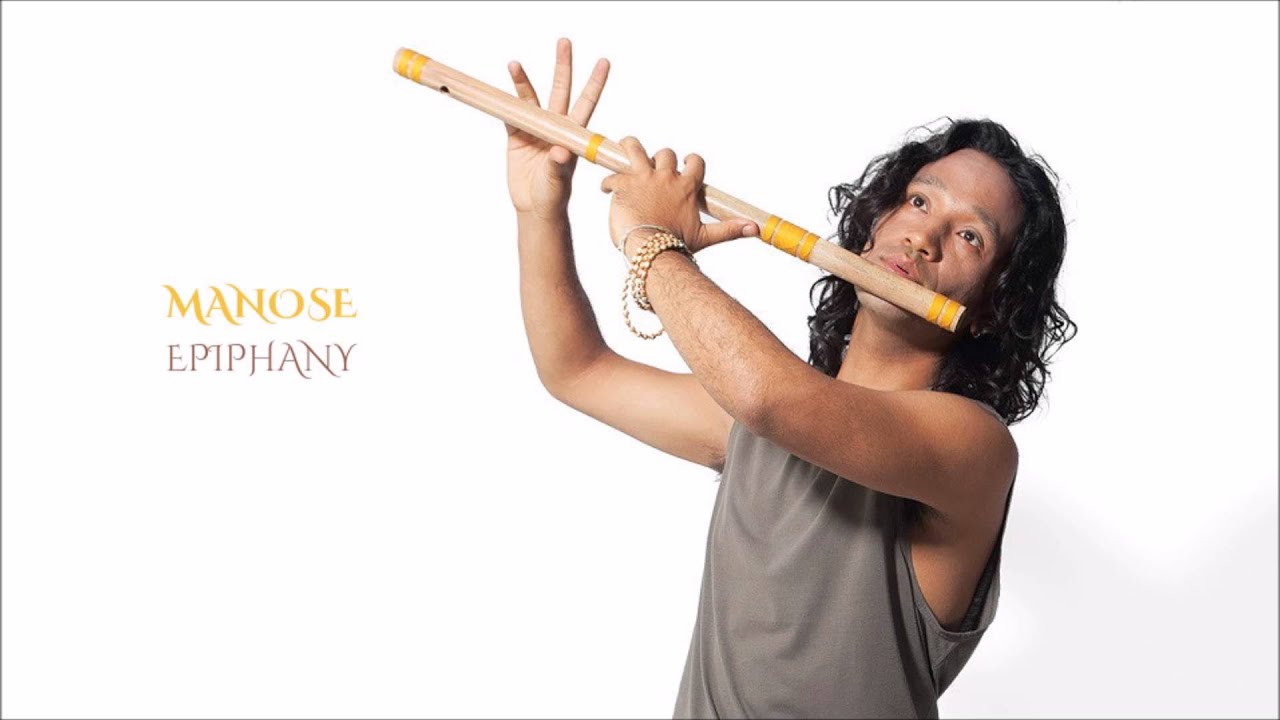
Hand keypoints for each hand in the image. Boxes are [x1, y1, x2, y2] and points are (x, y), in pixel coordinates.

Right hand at [505, 38, 608, 220]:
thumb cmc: (554, 197)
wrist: (535, 208)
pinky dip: (505, 102)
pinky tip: (501, 89)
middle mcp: (556, 126)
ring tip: (514, 64)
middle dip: (563, 66)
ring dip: (523, 81)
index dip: (595, 82)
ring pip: (531, 98)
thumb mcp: (558, 182)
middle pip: (560, 89)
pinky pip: (510, 115)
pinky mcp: (516, 137)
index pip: (586, 102)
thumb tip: (560, 152)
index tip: (604, 61)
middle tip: (565, 42)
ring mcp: (536, 130)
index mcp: (573, 134)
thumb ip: (558, 166)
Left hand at [600, 136, 757, 257]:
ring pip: (634, 148)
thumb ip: (729, 230)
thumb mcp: (705, 236)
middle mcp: (665, 177)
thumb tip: (756, 229)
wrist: (650, 249)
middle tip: (652, 171)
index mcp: (686, 187)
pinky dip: (609, 182)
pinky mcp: (622, 184)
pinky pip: (612, 175)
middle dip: (660, 159)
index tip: (685, 166)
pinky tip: (607, 190)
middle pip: (665, 153)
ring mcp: (642, 178)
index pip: (695, 161)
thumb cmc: (677, 245)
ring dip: (629, 147)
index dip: (690, 161)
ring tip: (625, 150)